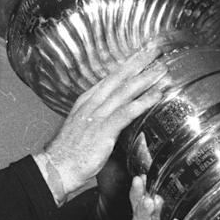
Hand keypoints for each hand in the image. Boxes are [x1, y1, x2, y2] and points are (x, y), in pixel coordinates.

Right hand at [44, 51, 165, 195]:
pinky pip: (127, 112)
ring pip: (125, 91)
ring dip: (146, 78)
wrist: (56, 168)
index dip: (126, 66)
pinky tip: (158, 95)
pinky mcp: (103, 130)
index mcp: (85, 102)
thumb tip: (109, 117)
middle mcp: (91, 104)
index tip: (140, 56)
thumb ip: (95, 119)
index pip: (109, 79)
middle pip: (118, 78)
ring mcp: (97, 116)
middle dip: (137, 62)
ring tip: (162, 69)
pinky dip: (144, 101)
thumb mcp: (81, 129)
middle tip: (154, 50)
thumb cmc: (69, 154)